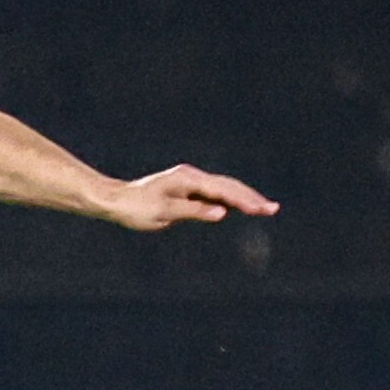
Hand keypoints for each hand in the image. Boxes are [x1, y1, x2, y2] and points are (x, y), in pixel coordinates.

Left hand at [102, 165, 277, 231]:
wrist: (115, 200)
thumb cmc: (135, 208)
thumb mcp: (163, 213)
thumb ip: (193, 212)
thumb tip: (222, 213)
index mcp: (187, 180)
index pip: (222, 190)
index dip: (244, 200)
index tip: (262, 209)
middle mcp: (191, 177)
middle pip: (228, 186)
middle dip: (251, 197)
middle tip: (273, 209)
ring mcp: (190, 181)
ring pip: (223, 188)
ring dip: (244, 197)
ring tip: (265, 208)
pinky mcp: (188, 188)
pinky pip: (214, 193)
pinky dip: (230, 200)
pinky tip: (242, 207)